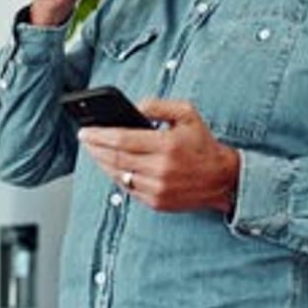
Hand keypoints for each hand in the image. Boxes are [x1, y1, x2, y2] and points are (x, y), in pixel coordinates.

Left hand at [78, 97, 239, 212]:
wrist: (222, 179)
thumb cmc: (202, 143)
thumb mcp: (187, 114)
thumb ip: (158, 105)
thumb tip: (133, 107)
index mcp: (167, 145)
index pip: (122, 140)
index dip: (100, 135)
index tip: (86, 131)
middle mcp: (161, 169)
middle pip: (116, 158)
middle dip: (95, 148)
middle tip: (85, 139)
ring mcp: (157, 189)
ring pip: (118, 174)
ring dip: (102, 162)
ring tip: (94, 151)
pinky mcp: (156, 202)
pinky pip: (128, 188)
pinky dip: (116, 176)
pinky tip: (111, 165)